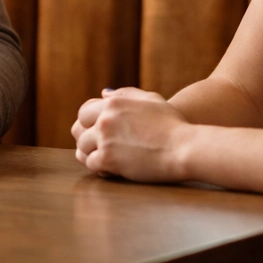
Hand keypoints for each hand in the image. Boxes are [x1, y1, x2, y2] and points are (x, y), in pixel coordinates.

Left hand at [72, 88, 191, 182]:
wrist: (183, 148)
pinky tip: (112, 169)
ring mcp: (104, 139)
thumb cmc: (173, 125)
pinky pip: (91, 164)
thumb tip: (103, 93)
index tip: (96, 133)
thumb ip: (126, 95)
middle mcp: (105, 119)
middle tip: (98, 148)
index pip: (84, 112)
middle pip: (78, 130)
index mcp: (113, 103)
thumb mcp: (151, 100)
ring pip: (82, 149)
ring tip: (106, 159)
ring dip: (92, 155)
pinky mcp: (107, 159)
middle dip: (86, 139)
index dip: (88, 124)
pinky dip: (100, 168)